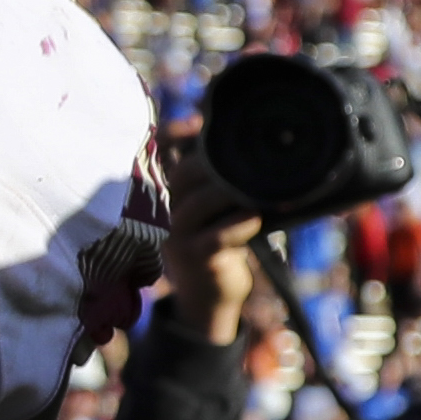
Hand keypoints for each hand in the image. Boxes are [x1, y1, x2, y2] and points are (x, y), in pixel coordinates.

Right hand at [153, 133, 262, 343]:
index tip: (198, 122)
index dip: (174, 133)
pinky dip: (238, 225)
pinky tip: (255, 218)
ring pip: (199, 203)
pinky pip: (216, 237)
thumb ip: (221, 180)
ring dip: (231, 191)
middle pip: (184, 173)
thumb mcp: (215, 208)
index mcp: (169, 192)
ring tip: (257, 185)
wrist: (209, 296)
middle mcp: (165, 210)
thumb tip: (247, 145)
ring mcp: (176, 234)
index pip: (163, 154)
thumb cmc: (219, 244)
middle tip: (248, 154)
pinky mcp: (195, 257)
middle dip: (216, 160)